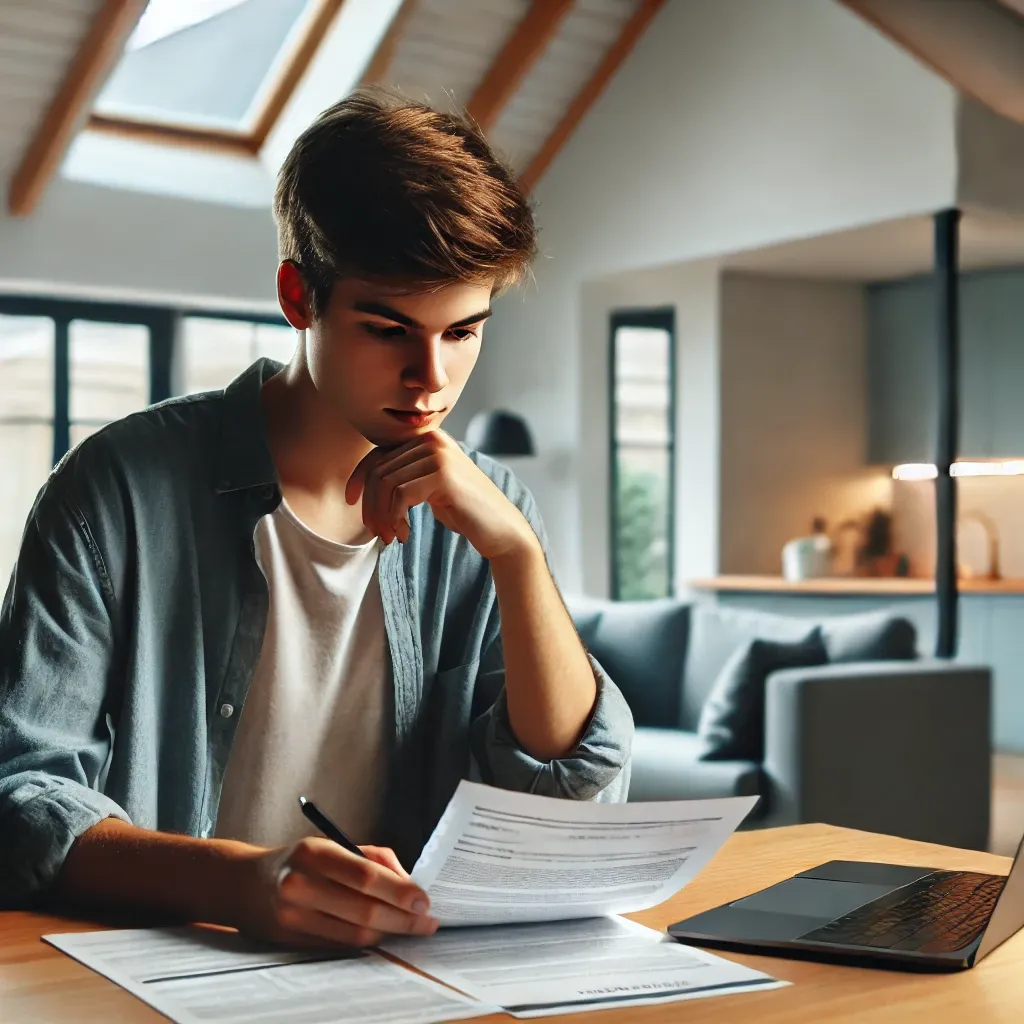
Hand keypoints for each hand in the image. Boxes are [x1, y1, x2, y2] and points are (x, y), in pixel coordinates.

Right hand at [238, 838, 438, 947]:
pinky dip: (367, 941)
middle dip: (403, 918)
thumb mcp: (331, 844)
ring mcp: (292, 916)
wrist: (243, 884)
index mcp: (313, 853)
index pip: (365, 876)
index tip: (424, 900)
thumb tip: (408, 882)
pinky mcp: (290, 941)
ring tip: (413, 928)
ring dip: (390, 933)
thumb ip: (372, 858)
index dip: (399, 891)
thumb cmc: (299, 860)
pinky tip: (384, 934)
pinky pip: (339, 945)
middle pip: (363, 910)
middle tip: (428, 921)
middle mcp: (300, 885)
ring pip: (354, 934)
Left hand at [345, 431, 538, 559]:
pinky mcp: (443, 475)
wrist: (502, 529)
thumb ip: (407, 475)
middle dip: (371, 505)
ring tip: (391, 537)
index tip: (350, 502)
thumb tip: (366, 481)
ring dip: (381, 515)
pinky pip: (400, 495)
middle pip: (379, 470)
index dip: (359, 478)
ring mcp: (439, 455)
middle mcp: (433, 440)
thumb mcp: (431, 487)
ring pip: (386, 483)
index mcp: (429, 439)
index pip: (379, 453)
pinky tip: (405, 535)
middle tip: (378, 533)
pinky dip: (395, 519)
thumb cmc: (465, 512)